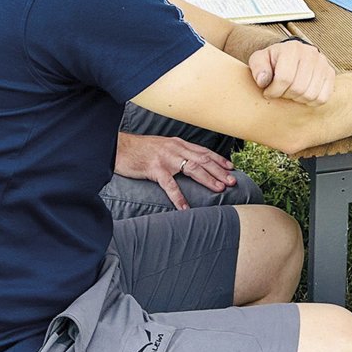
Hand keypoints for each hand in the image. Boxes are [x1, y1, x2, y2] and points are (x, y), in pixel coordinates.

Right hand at [114, 132, 237, 208]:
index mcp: (178, 144)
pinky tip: (185, 207)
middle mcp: (175, 149)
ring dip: (208, 179)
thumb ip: (176, 153)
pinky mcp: (154, 169)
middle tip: (232, 181)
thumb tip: (189, 162)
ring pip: (192, 169)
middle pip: (203, 160)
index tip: (231, 167)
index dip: (219, 159)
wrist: (118, 147)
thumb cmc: (139, 149)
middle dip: (220, 171)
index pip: (204, 151)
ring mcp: (166, 159)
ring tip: (219, 189)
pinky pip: (169, 185)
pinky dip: (178, 197)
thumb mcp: (162, 146)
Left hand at [250, 39, 336, 104]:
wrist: (291, 55)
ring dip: (298, 99)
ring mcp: (323, 64)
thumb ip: (258, 68)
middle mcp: (311, 53)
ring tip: (291, 93)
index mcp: (292, 48)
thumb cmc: (273, 60)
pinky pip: (322, 98)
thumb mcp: (259, 59)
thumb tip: (263, 81)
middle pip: (299, 88)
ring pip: (311, 95)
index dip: (274, 91)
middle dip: (286, 95)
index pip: (284, 78)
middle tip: (280, 93)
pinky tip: (302, 95)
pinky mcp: (330, 74)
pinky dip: (311, 102)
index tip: (268, 92)